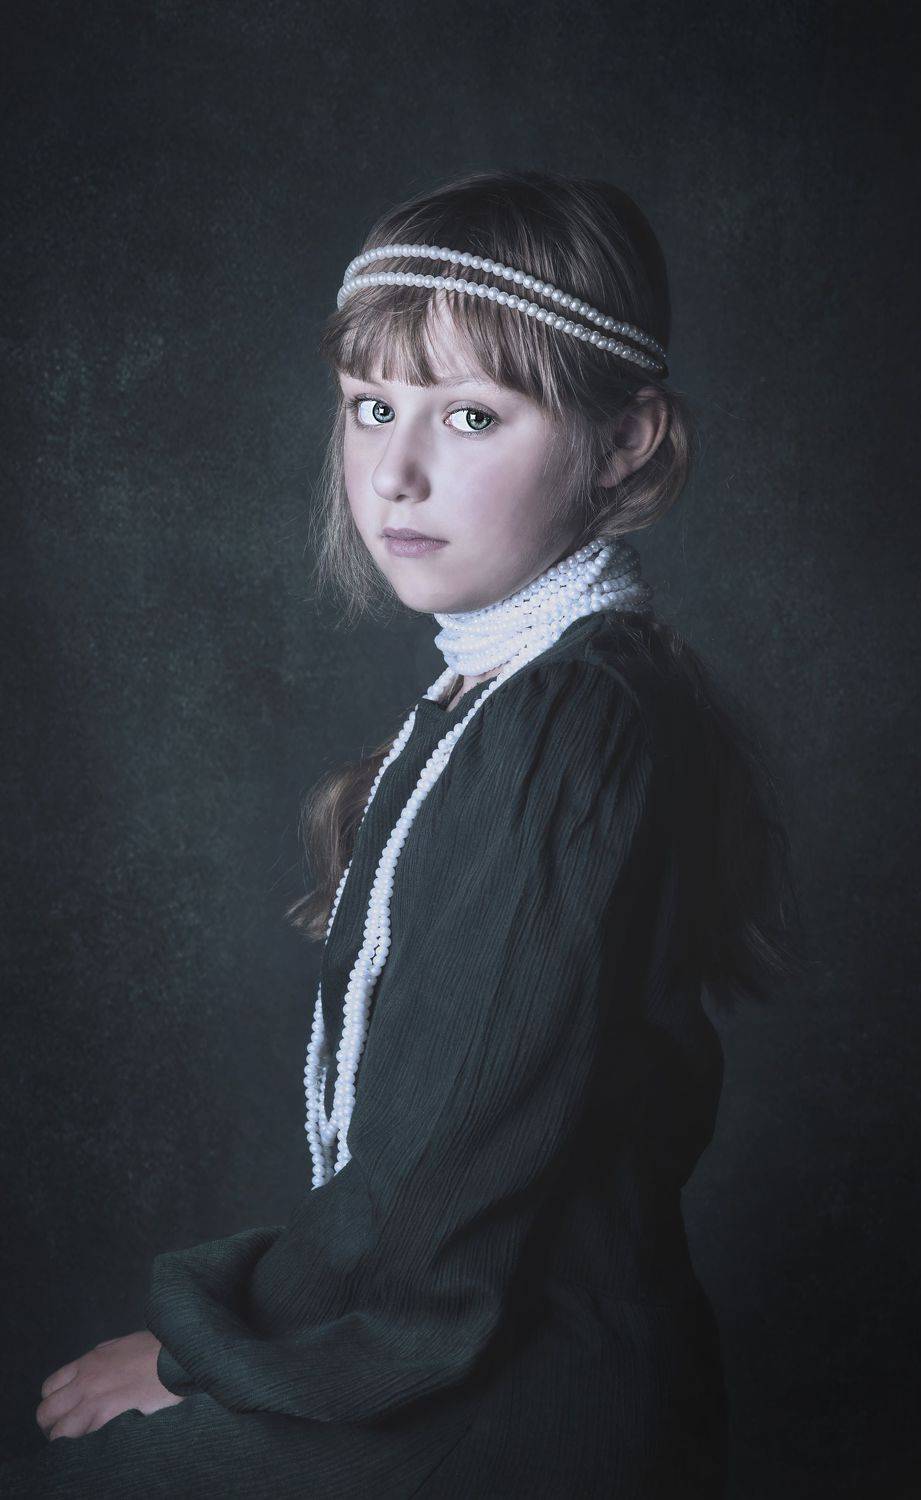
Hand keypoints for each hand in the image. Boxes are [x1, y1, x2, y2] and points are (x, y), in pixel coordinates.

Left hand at [36, 1330, 184, 1440]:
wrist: (177, 1355)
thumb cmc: (156, 1349)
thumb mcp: (122, 1344)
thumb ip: (103, 1358)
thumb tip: (95, 1369)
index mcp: (87, 1362)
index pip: (49, 1388)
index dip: (54, 1404)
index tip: (66, 1412)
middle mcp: (84, 1382)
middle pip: (46, 1412)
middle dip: (52, 1426)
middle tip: (69, 1432)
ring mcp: (95, 1400)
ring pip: (59, 1432)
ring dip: (67, 1441)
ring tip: (84, 1443)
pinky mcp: (110, 1416)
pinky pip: (84, 1439)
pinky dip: (87, 1446)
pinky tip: (101, 1444)